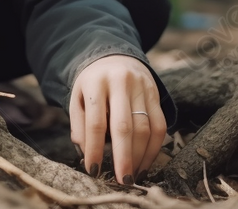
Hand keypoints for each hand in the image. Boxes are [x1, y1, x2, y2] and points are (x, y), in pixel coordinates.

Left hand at [68, 55, 165, 184]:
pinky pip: (160, 125)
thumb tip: (85, 151)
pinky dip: (154, 148)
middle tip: (122, 181)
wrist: (115, 56)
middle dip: (124, 157)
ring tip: (133, 176)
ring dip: (140, 156)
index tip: (93, 170)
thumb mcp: (78, 97)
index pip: (95, 121)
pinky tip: (145, 163)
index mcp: (96, 82)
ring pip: (145, 127)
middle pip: (124, 126)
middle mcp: (121, 82)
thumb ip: (79, 123)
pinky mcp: (156, 93)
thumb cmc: (93, 84)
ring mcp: (142, 86)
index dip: (94, 149)